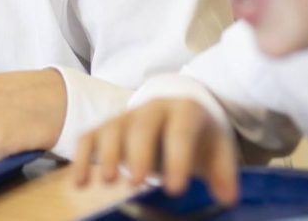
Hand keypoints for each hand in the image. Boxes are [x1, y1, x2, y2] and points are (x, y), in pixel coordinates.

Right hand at [72, 97, 238, 203]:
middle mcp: (153, 108)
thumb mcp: (218, 151)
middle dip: (137, 153)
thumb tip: (228, 198)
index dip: (178, 158)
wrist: (181, 112)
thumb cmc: (200, 137)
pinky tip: (79, 183)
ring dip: (106, 154)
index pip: (181, 131)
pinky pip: (89, 137)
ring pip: (112, 128)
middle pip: (142, 125)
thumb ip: (223, 174)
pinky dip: (81, 158)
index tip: (176, 189)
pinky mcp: (107, 127)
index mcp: (186, 111)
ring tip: (107, 181)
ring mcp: (127, 116)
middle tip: (137, 182)